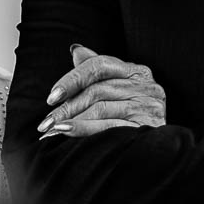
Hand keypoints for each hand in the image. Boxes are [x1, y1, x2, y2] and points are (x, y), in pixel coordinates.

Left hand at [37, 45, 166, 137]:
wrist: (157, 153)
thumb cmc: (132, 119)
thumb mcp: (116, 91)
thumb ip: (98, 72)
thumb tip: (76, 50)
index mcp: (139, 72)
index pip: (99, 65)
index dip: (72, 79)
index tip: (52, 97)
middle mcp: (148, 86)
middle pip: (97, 89)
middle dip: (67, 106)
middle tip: (46, 121)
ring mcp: (149, 107)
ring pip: (100, 108)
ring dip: (71, 119)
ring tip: (52, 130)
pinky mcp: (147, 128)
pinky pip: (108, 126)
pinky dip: (84, 129)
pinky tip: (66, 132)